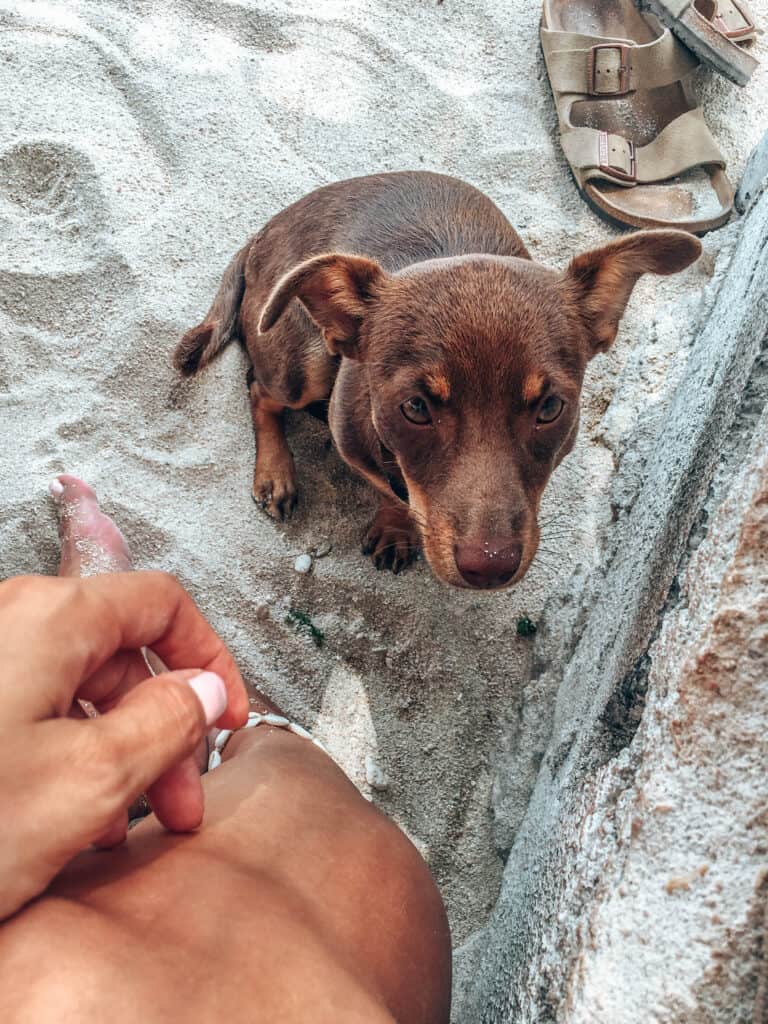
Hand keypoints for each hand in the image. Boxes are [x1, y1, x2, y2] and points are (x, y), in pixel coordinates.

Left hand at [0, 571, 248, 920]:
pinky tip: (67, 818)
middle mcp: (12, 623)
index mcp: (52, 618)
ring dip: (116, 753)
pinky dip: (65, 757)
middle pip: (122, 655)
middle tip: (180, 796)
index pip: (164, 605)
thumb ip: (166, 724)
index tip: (225, 714)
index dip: (210, 659)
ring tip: (120, 823)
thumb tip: (202, 693)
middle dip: (163, 729)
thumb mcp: (87, 778)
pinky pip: (30, 711)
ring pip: (76, 690)